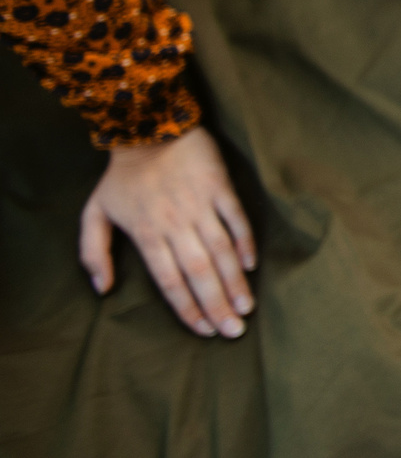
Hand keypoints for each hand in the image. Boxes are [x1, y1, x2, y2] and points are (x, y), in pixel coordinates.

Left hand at [79, 125, 257, 337]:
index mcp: (147, 234)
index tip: (204, 330)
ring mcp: (199, 206)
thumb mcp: (94, 213)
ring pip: (220, 251)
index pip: (169, 280)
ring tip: (247, 308)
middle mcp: (175, 225)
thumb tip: (102, 289)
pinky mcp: (219, 187)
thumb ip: (92, 253)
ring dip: (234, 282)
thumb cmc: (121, 174)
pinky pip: (236, 219)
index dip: (187, 308)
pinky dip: (245, 243)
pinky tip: (250, 265)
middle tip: (235, 331)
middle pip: (199, 272)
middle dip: (218, 305)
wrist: (148, 126)